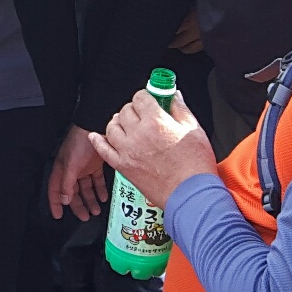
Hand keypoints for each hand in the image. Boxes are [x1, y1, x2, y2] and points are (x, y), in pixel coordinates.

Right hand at [47, 124, 109, 221]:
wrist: (96, 126)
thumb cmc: (80, 141)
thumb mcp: (71, 164)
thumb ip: (67, 183)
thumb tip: (64, 199)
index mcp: (61, 169)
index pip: (55, 190)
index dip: (55, 203)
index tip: (58, 215)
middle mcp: (71, 170)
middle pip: (72, 192)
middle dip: (77, 205)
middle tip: (84, 217)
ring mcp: (83, 167)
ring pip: (85, 188)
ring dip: (90, 200)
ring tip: (95, 211)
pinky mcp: (95, 164)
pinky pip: (96, 181)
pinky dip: (99, 190)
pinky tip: (103, 197)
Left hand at [91, 87, 216, 211]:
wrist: (190, 194)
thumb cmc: (195, 166)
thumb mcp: (194, 130)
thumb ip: (181, 109)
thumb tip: (174, 96)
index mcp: (155, 121)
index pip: (140, 98)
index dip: (145, 97)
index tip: (150, 101)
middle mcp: (137, 134)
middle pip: (125, 111)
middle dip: (133, 109)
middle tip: (142, 115)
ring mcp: (127, 151)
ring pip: (112, 127)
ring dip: (118, 122)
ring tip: (126, 124)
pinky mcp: (123, 166)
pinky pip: (103, 150)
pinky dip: (98, 141)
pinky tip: (96, 137)